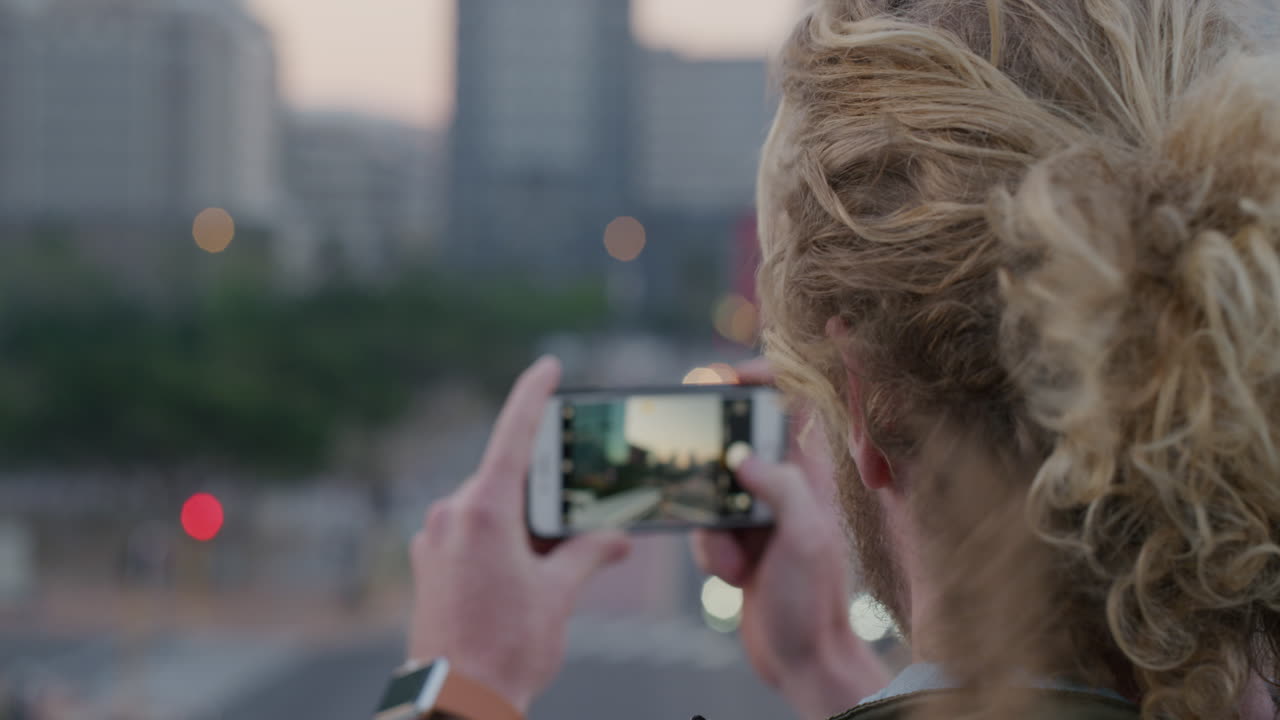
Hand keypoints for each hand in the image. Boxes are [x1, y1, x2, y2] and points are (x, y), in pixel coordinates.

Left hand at [407, 356, 631, 712]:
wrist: (456, 700)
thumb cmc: (506, 649)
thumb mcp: (559, 594)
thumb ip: (589, 553)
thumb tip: (619, 539)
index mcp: (483, 512)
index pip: (512, 436)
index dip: (532, 395)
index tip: (548, 367)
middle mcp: (451, 515)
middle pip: (507, 478)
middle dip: (545, 489)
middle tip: (580, 508)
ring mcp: (434, 538)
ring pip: (489, 507)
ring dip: (524, 521)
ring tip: (553, 558)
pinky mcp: (427, 561)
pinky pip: (470, 531)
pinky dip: (501, 538)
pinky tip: (525, 570)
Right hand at [691, 360, 890, 717]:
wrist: (803, 662)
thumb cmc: (814, 601)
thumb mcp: (804, 537)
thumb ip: (780, 488)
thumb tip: (742, 457)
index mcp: (810, 475)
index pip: (791, 405)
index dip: (763, 380)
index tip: (726, 377)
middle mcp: (783, 487)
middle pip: (738, 441)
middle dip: (712, 455)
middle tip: (687, 449)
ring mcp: (758, 516)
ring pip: (712, 489)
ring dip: (709, 522)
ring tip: (729, 559)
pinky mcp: (737, 544)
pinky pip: (705, 528)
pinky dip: (708, 552)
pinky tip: (729, 577)